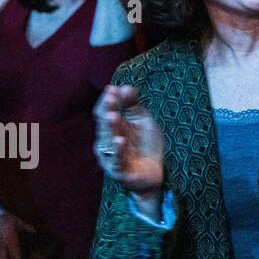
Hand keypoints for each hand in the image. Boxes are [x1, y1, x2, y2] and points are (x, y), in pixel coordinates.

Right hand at [93, 84, 164, 198]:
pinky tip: (120, 141)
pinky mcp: (120, 171)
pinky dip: (118, 151)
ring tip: (113, 116)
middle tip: (110, 100)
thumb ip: (132, 105)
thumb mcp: (142, 121)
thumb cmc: (145, 144)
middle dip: (107, 111)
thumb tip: (124, 86)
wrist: (155, 172)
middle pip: (104, 125)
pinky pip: (117, 161)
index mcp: (112, 128)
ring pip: (108, 142)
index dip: (106, 101)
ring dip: (110, 129)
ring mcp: (112, 157)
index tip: (111, 89)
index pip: (103, 113)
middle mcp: (107, 142)